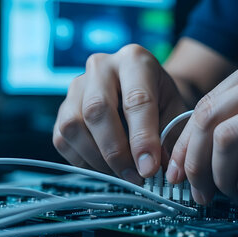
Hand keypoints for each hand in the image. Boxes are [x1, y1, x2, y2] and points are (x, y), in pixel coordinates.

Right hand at [53, 44, 186, 183]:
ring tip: (121, 172)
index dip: (142, 138)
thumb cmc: (160, 99)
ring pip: (74, 125)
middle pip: (97, 109)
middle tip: (135, 176)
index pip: (136, 100)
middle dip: (116, 151)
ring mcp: (77, 85)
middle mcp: (101, 67)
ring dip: (97, 158)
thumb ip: (170, 137)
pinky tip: (104, 166)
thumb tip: (161, 171)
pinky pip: (62, 138)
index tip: (149, 168)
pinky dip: (82, 160)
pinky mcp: (62, 107)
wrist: (141, 89)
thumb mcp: (175, 110)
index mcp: (134, 60)